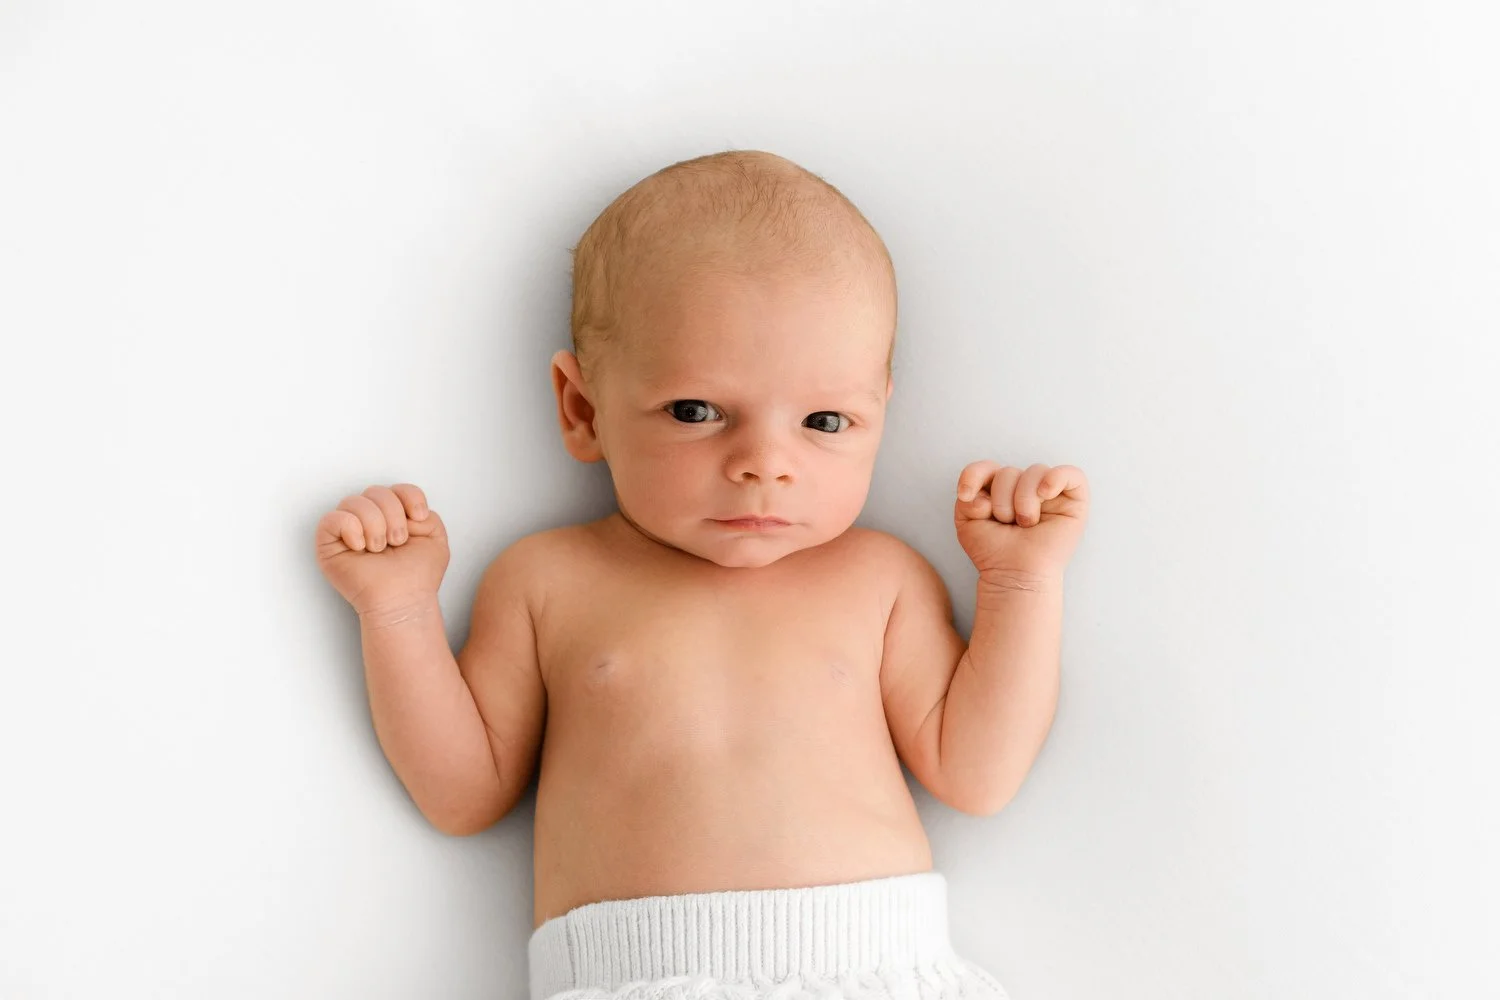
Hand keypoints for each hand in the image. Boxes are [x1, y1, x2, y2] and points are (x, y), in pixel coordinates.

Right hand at [314, 483, 449, 616]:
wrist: (404, 600)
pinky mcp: (329, 544)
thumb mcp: (435, 535)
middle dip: (393, 515)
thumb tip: (404, 506)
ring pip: (353, 501)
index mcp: (392, 515)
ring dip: (374, 525)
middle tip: (397, 542)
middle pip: (375, 491)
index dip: (409, 497)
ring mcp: (348, 530)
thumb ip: (425, 512)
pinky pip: (332, 518)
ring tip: (379, 548)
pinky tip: (361, 547)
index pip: (396, 488)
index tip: (418, 517)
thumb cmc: (418, 575)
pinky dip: (350, 528)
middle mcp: (369, 519)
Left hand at [954, 462, 1088, 581]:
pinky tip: (1044, 494)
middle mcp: (1025, 488)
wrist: (1014, 575)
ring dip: (1024, 499)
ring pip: (1035, 471)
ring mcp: (1050, 493)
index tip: (966, 495)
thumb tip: (982, 492)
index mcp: (1000, 490)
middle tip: (1007, 524)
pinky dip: (1055, 479)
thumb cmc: (994, 551)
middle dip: (1002, 500)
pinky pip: (1071, 474)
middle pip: (1009, 471)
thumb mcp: (967, 521)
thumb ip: (966, 498)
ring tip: (1025, 523)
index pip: (987, 467)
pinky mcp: (1074, 501)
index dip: (973, 475)